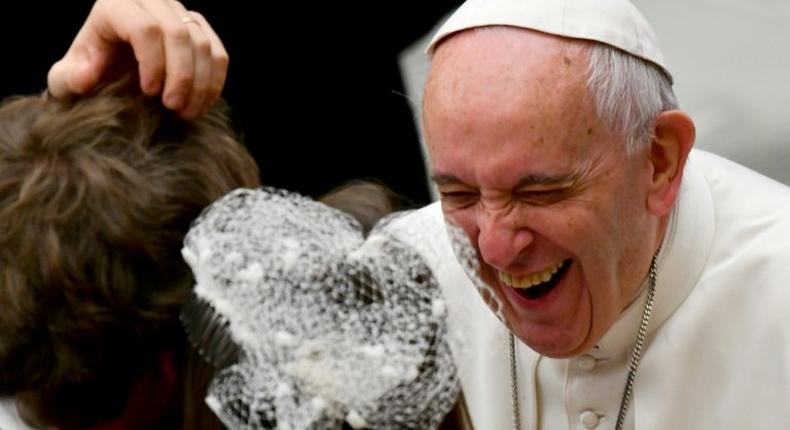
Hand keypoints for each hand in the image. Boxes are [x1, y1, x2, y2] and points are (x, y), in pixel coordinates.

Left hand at [47, 0, 227, 117]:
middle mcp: (150, 1)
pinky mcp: (199, 29)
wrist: (108, 73)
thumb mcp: (68, 78)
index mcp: (115, 5)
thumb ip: (69, 78)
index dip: (152, 62)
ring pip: (202, 44)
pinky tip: (200, 105)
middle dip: (181, 75)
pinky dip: (214, 82)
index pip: (144, 27)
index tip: (150, 93)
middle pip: (178, 33)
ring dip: (200, 83)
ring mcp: (178, 13)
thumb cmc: (89, 73)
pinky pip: (218, 53)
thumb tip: (85, 77)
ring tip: (185, 112)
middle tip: (173, 108)